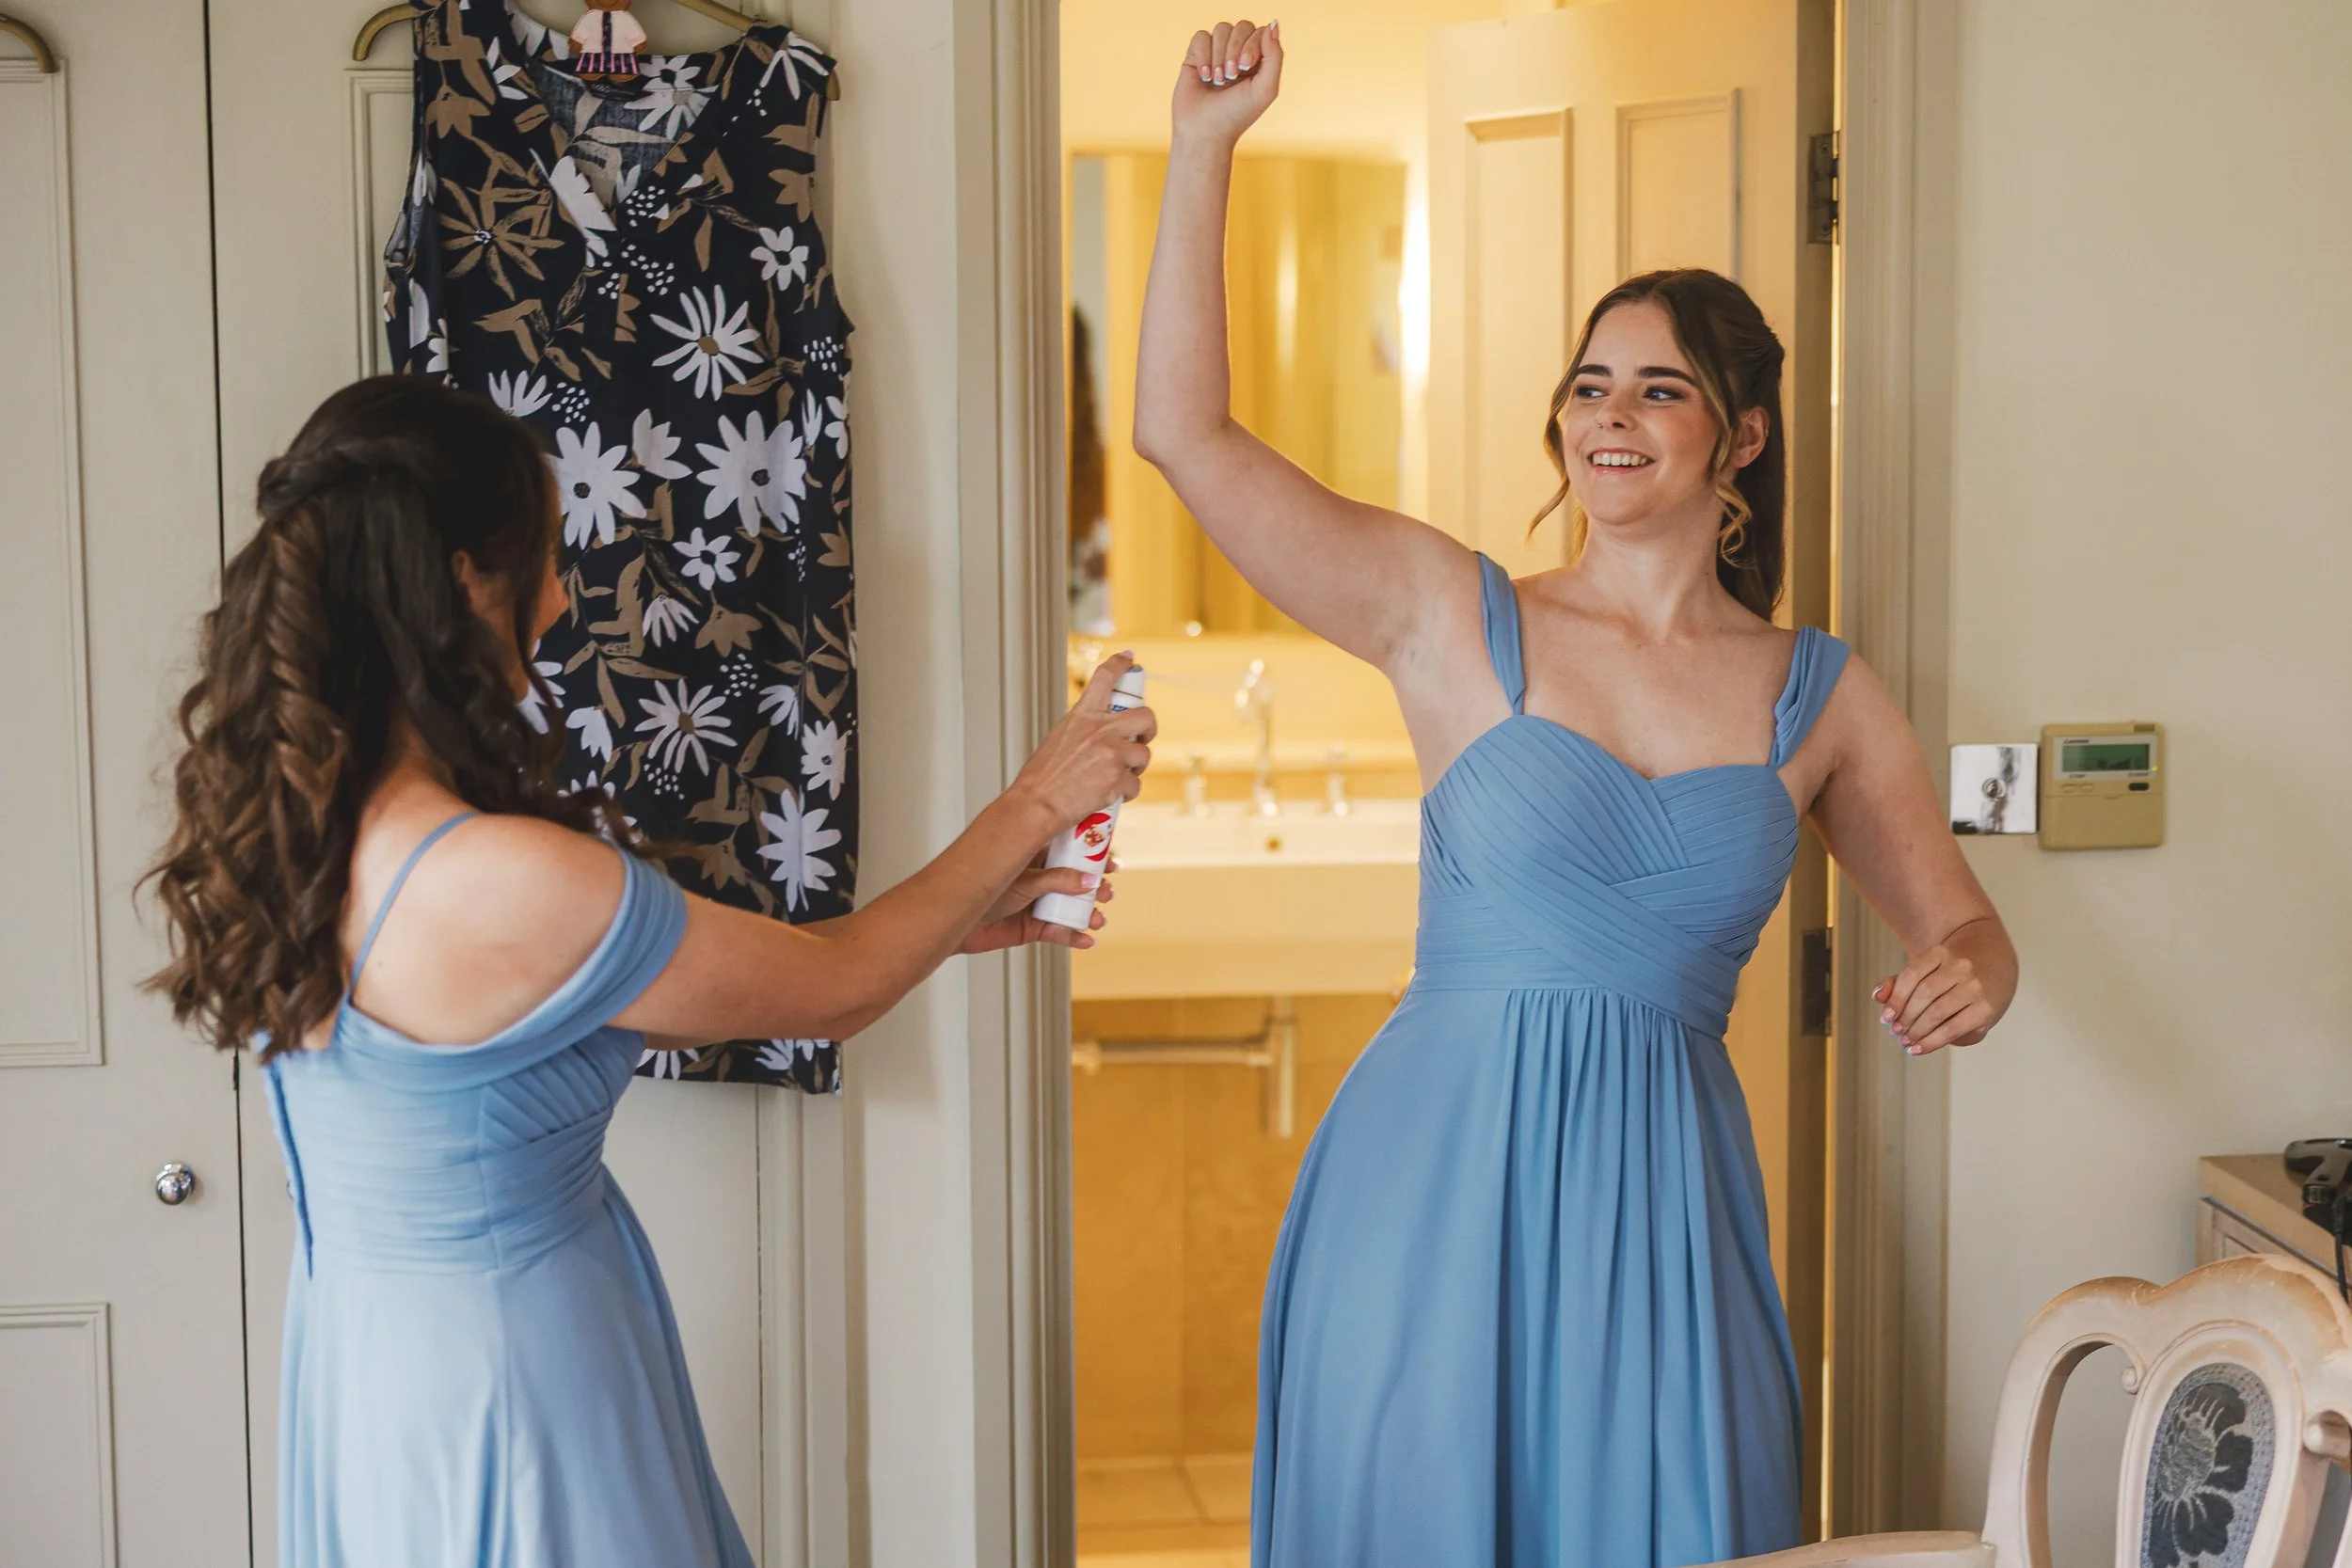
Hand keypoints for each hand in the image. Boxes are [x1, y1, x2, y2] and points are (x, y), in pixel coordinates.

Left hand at [960, 860, 1119, 953]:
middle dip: (1094, 888)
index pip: (1068, 851)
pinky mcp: (1032, 928)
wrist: (954, 921)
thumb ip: (1058, 880)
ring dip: (1086, 914)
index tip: (1110, 859)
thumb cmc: (979, 889)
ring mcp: (1035, 904)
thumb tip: (1088, 880)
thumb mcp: (1025, 880)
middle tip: (1107, 892)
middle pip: (1074, 881)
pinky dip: (1073, 937)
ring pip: (1068, 908)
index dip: (1091, 855)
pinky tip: (1086, 940)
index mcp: (1033, 856)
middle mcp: (1037, 879)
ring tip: (1097, 919)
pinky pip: (1057, 932)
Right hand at [1007, 653, 1156, 840]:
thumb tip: (1102, 735)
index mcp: (1083, 715)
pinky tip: (1111, 795)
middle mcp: (1101, 729)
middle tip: (1142, 739)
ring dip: (1135, 768)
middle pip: (1145, 716)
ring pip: (1143, 755)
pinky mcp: (1118, 777)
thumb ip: (1084, 730)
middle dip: (1148, 729)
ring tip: (1117, 776)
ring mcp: (1112, 752)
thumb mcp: (1059, 739)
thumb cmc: (1042, 778)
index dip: (1120, 664)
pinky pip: (1135, 784)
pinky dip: (1126, 792)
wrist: (1037, 803)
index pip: (1104, 677)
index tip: (1128, 657)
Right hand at [1174, 19, 1282, 147]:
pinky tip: (1203, 76)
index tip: (1245, 67)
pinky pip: (1201, 36)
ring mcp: (1217, 53)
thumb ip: (1275, 56)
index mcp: (1259, 60)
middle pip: (1241, 26)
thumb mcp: (1266, 89)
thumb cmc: (1237, 115)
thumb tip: (1273, 23)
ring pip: (1221, 29)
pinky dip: (1203, 55)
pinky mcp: (1196, 56)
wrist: (1204, 132)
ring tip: (1217, 81)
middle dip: (1235, 49)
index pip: (1260, 31)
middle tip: (1230, 76)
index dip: (1252, 43)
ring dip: (1219, 56)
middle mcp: (1238, 53)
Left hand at [1876, 946, 1994, 1055]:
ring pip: (1937, 1012)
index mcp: (1940, 953)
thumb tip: (1878, 995)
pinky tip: (1918, 1048)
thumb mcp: (1923, 973)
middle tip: (1896, 1032)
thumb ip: (1896, 983)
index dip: (1895, 999)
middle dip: (1906, 1017)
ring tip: (1906, 1041)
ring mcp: (1975, 987)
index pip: (1912, 975)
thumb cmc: (1946, 978)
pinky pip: (1952, 1029)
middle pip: (1924, 994)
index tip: (1885, 1018)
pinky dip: (1931, 1041)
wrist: (1989, 974)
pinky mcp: (1985, 1009)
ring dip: (1916, 1031)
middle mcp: (1960, 967)